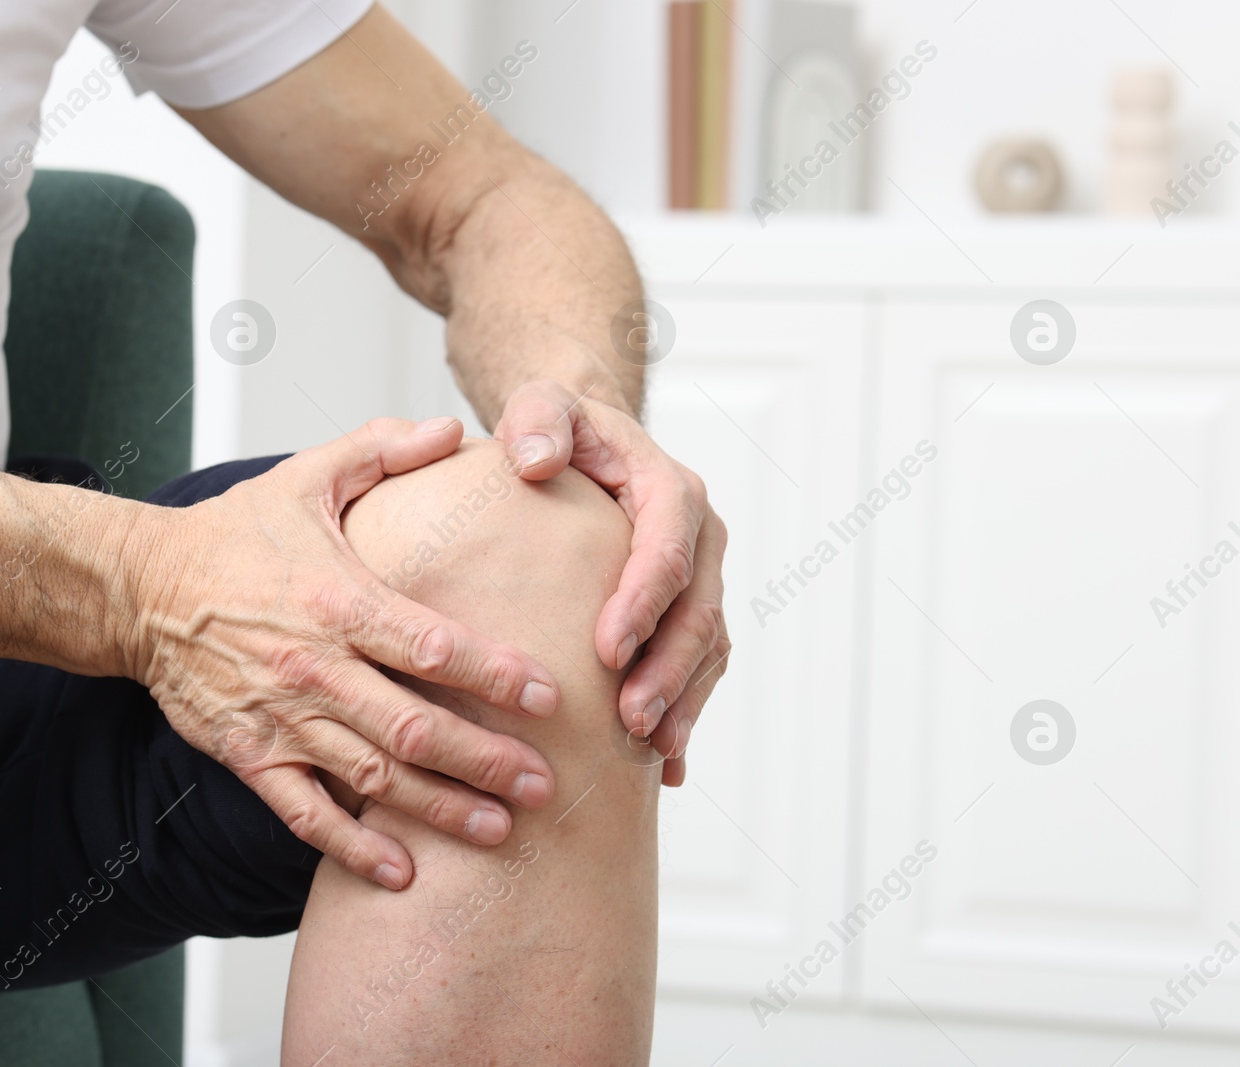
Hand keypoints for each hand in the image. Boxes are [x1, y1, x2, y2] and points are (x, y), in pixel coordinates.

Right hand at [122, 417, 561, 888]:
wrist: (139, 588)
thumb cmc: (231, 534)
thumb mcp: (305, 476)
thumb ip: (382, 449)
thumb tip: (453, 429)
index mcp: (336, 599)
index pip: (430, 644)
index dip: (492, 674)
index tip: (548, 696)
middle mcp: (313, 667)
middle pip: (412, 725)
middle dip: (483, 761)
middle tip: (544, 786)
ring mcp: (281, 719)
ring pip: (371, 776)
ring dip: (437, 809)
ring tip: (499, 831)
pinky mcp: (250, 755)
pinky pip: (305, 814)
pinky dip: (352, 848)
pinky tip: (402, 872)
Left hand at [495, 381, 730, 787]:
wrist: (586, 444)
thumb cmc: (557, 428)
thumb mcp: (541, 405)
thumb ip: (536, 418)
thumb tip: (532, 459)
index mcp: (669, 489)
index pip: (667, 550)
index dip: (643, 602)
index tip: (607, 649)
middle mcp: (698, 538)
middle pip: (698, 611)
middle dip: (668, 669)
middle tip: (629, 720)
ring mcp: (700, 579)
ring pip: (707, 649)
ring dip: (682, 701)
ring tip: (649, 750)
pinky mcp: (688, 613)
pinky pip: (699, 670)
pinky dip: (684, 715)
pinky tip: (664, 769)